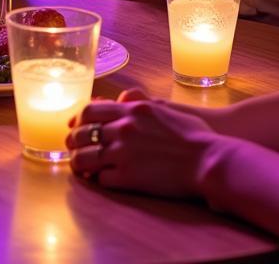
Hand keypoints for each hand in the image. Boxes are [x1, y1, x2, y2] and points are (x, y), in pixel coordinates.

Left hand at [66, 96, 216, 197]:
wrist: (207, 160)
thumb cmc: (193, 133)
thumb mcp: (164, 107)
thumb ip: (139, 101)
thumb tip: (122, 97)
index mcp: (132, 109)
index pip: (90, 111)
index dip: (77, 119)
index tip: (73, 125)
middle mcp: (123, 128)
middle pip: (83, 134)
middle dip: (73, 141)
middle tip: (70, 147)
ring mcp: (123, 154)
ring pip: (86, 158)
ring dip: (78, 163)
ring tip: (79, 167)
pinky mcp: (128, 178)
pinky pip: (101, 179)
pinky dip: (97, 179)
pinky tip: (99, 180)